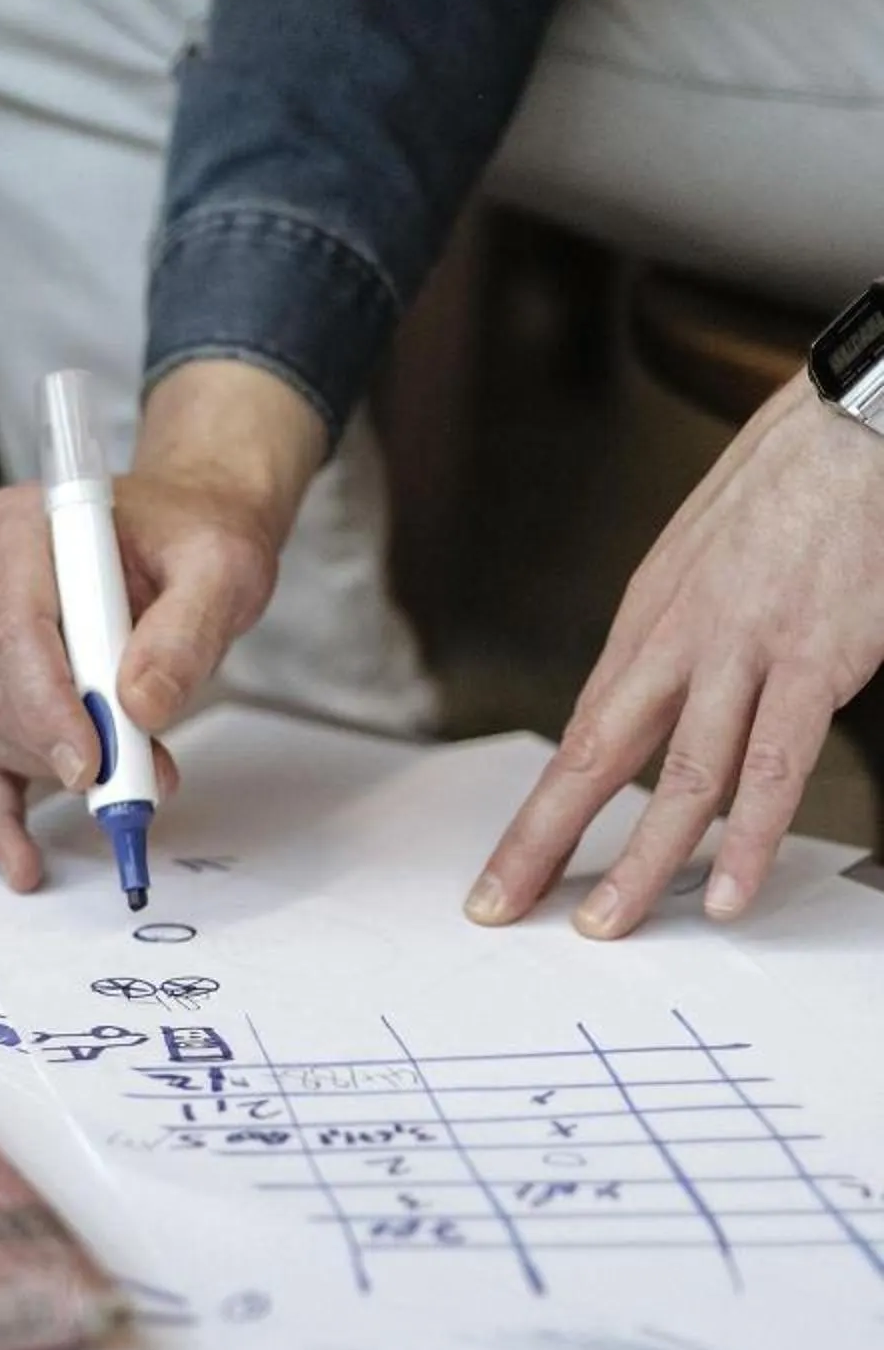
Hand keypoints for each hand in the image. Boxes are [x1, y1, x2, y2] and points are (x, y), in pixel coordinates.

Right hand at [0, 362, 318, 890]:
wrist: (190, 532)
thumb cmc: (195, 536)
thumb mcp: (220, 566)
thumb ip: (185, 630)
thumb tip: (140, 705)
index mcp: (24, 531)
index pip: (16, 630)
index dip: (49, 705)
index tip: (92, 761)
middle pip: (3, 690)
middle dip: (69, 748)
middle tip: (141, 781)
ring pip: (1, 733)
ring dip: (64, 771)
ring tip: (142, 780)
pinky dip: (5, 819)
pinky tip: (25, 862)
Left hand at [469, 374, 883, 937]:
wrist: (857, 424)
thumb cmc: (789, 485)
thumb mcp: (696, 558)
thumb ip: (670, 640)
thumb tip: (640, 704)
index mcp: (648, 621)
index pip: (579, 737)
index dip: (537, 812)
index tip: (502, 871)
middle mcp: (681, 641)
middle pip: (596, 761)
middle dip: (542, 843)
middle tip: (504, 907)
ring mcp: (747, 654)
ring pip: (683, 779)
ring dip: (644, 862)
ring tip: (609, 925)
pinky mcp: (817, 661)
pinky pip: (775, 765)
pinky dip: (752, 837)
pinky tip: (732, 889)